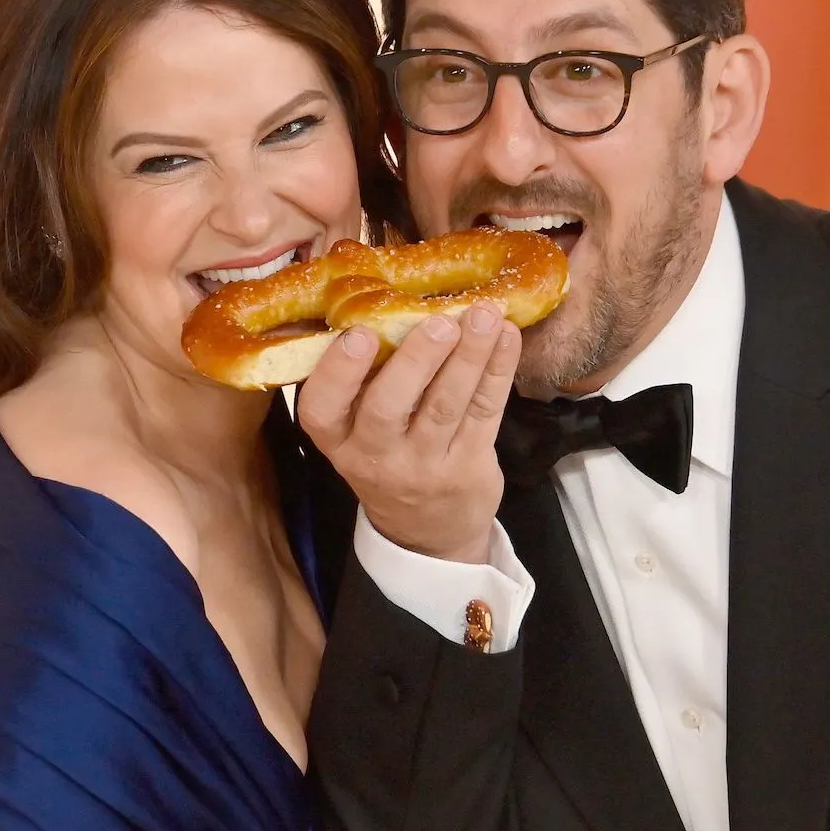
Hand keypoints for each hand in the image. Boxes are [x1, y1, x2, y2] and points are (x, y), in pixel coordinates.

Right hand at [297, 303, 521, 563]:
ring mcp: (425, 465)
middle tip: (440, 322)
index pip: (323, 409)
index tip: (359, 333)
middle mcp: (376, 456)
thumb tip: (387, 297)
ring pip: (446, 407)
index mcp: (337, 439)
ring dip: (468, 357)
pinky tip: (507, 336)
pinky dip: (498, 370)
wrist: (427, 533)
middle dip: (416, 360)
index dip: (339, 372)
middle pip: (389, 408)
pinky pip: (485, 413)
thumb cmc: (386, 457)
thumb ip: (364, 380)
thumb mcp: (357, 432)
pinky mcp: (469, 467)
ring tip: (484, 315)